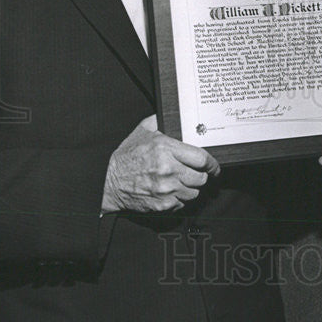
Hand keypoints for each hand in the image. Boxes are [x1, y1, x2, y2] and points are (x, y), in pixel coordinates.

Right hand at [101, 115, 219, 212]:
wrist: (107, 182)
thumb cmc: (126, 156)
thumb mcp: (143, 131)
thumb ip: (161, 121)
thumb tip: (177, 116)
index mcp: (166, 149)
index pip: (201, 158)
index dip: (212, 163)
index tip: (214, 166)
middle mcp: (168, 170)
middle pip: (201, 177)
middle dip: (201, 175)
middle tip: (196, 173)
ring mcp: (166, 189)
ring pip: (194, 192)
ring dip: (191, 188)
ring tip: (182, 181)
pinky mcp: (162, 205)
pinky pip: (182, 203)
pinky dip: (180, 198)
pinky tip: (171, 191)